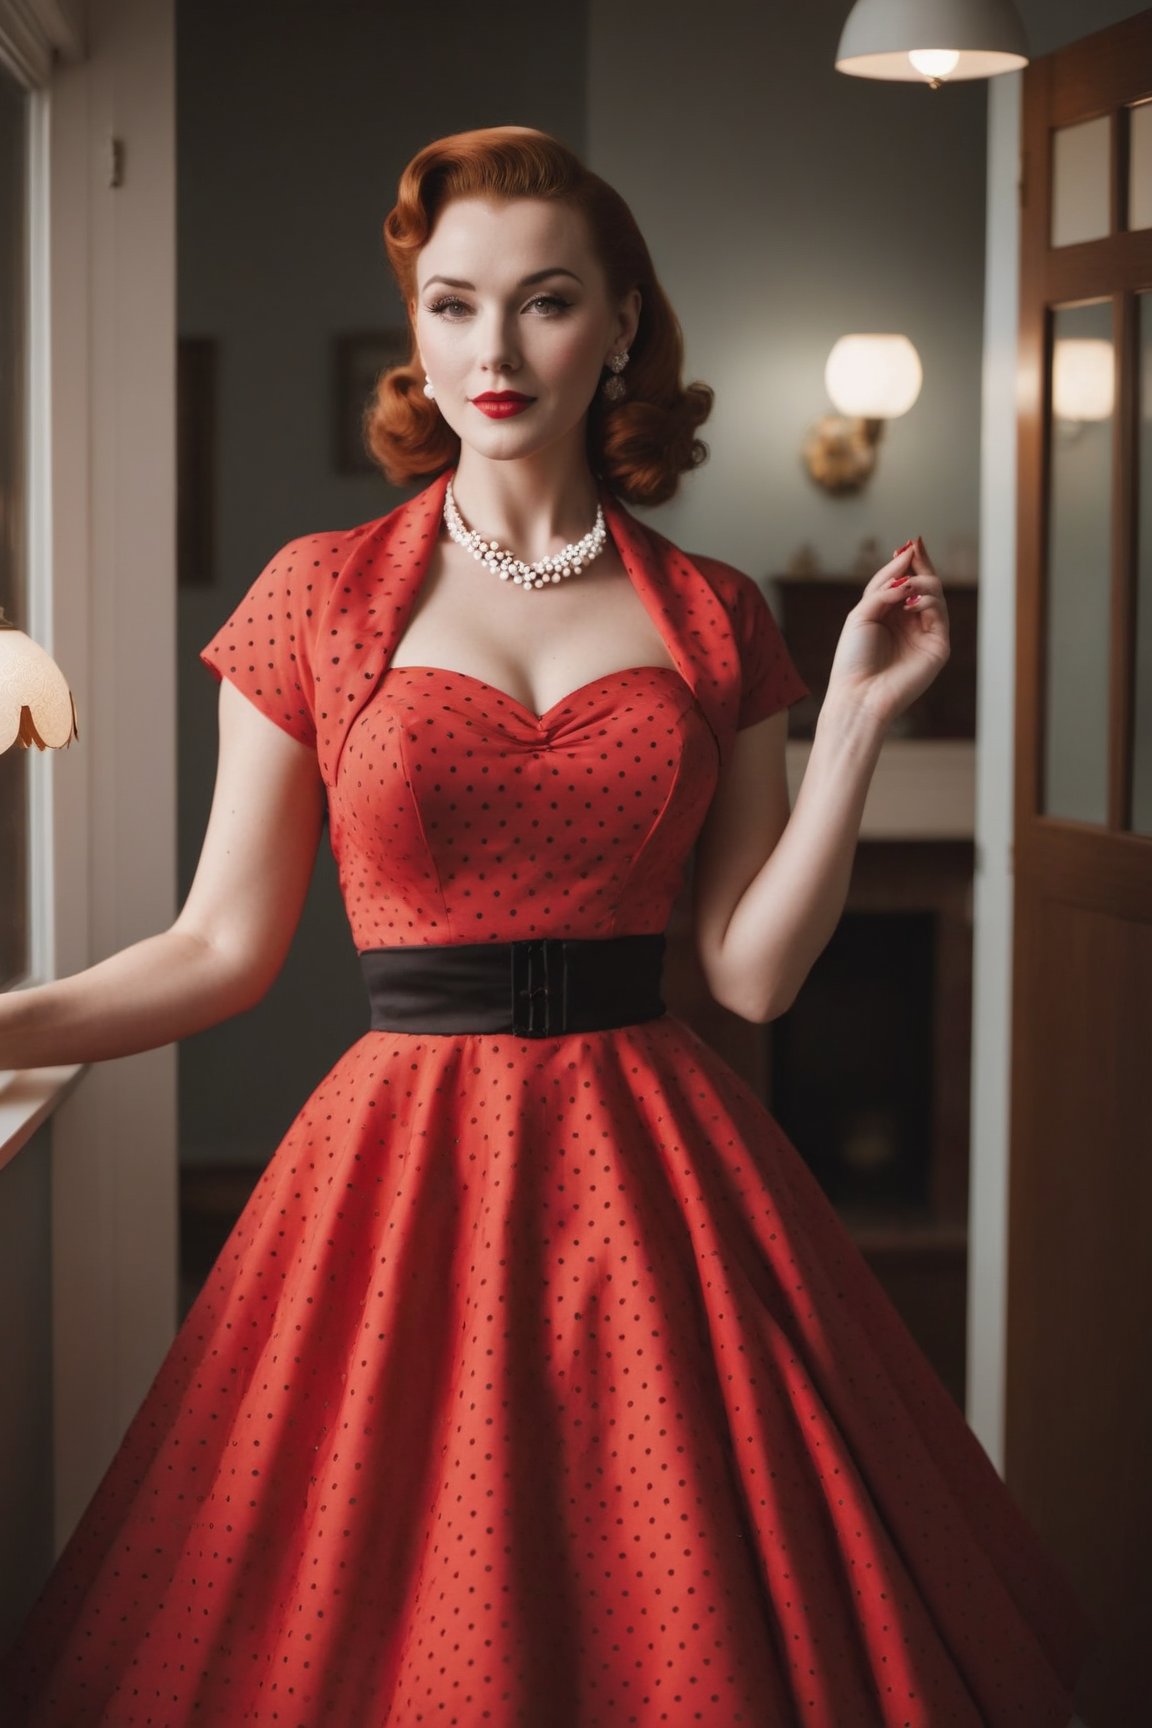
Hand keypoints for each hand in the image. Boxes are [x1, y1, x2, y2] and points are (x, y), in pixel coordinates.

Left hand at [824, 536, 949, 728]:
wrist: (859, 694)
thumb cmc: (854, 658)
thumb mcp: (862, 613)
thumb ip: (883, 587)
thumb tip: (907, 561)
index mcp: (889, 616)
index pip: (902, 582)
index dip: (906, 563)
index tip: (909, 543)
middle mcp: (909, 623)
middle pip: (923, 584)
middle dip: (920, 564)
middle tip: (916, 548)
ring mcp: (926, 634)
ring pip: (935, 594)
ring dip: (922, 582)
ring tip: (906, 586)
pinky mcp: (938, 646)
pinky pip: (940, 613)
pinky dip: (927, 601)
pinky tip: (910, 601)